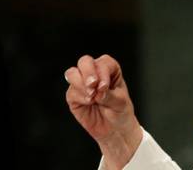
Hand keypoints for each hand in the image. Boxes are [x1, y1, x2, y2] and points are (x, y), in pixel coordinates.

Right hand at [65, 54, 141, 169]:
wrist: (114, 130)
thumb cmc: (120, 112)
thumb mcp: (120, 103)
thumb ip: (109, 94)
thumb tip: (97, 90)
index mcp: (110, 69)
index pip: (103, 63)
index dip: (102, 72)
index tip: (105, 87)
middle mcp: (95, 73)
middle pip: (85, 61)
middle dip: (88, 72)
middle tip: (93, 85)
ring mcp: (82, 84)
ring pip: (72, 73)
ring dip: (80, 83)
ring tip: (92, 96)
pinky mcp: (74, 96)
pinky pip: (71, 92)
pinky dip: (80, 97)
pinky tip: (89, 103)